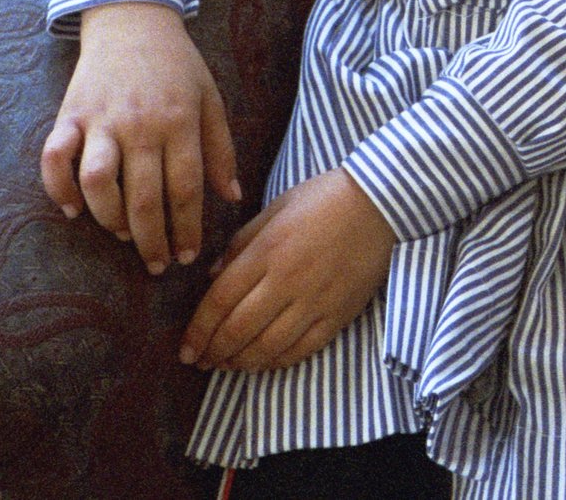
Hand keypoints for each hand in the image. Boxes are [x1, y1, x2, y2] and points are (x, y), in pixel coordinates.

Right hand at [41, 1, 239, 272]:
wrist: (132, 19)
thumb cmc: (178, 65)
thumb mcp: (211, 100)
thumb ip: (221, 149)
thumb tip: (233, 197)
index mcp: (180, 122)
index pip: (184, 189)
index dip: (186, 229)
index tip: (186, 256)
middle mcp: (140, 124)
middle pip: (142, 197)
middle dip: (151, 240)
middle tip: (156, 264)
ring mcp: (100, 119)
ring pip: (97, 182)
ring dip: (108, 219)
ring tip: (123, 236)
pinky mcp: (69, 114)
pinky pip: (54, 158)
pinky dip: (58, 187)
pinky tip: (73, 209)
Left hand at [180, 168, 396, 372]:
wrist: (380, 202)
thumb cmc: (323, 198)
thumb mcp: (274, 209)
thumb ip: (240, 244)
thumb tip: (211, 278)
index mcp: (267, 252)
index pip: (220, 301)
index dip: (198, 331)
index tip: (185, 349)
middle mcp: (287, 281)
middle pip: (239, 330)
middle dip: (213, 353)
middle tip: (200, 363)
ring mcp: (315, 301)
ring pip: (268, 347)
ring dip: (241, 363)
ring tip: (226, 366)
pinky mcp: (339, 314)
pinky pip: (302, 349)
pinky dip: (277, 362)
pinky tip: (263, 363)